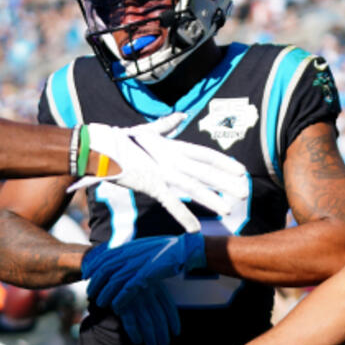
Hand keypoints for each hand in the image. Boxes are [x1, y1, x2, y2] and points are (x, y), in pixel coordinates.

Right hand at [71, 115, 248, 233]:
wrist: (100, 146)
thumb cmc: (121, 138)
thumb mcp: (148, 129)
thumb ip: (167, 125)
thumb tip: (181, 115)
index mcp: (172, 146)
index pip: (205, 155)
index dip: (224, 163)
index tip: (241, 170)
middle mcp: (171, 158)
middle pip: (204, 171)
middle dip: (225, 182)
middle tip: (244, 191)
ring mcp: (162, 172)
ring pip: (192, 186)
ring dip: (210, 199)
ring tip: (227, 209)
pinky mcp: (150, 185)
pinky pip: (170, 203)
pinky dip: (183, 216)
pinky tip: (195, 229)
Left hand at [82, 232, 205, 309]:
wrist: (183, 249)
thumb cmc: (165, 249)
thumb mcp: (143, 247)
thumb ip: (131, 252)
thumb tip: (120, 257)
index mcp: (128, 246)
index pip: (104, 256)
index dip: (93, 266)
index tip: (86, 275)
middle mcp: (130, 254)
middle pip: (105, 269)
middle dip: (95, 282)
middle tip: (89, 293)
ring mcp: (137, 264)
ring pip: (114, 281)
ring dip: (105, 293)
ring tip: (100, 303)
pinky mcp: (146, 275)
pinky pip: (128, 289)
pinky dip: (120, 299)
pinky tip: (116, 307)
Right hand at [114, 279, 179, 344]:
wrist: (108, 267)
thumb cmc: (128, 275)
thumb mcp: (144, 279)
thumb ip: (153, 293)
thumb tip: (162, 314)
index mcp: (156, 285)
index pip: (169, 306)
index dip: (174, 321)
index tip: (176, 332)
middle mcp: (148, 293)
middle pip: (160, 318)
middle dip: (162, 333)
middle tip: (164, 344)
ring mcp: (135, 298)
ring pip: (147, 323)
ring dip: (151, 337)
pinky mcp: (122, 303)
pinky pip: (130, 323)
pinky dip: (134, 333)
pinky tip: (137, 341)